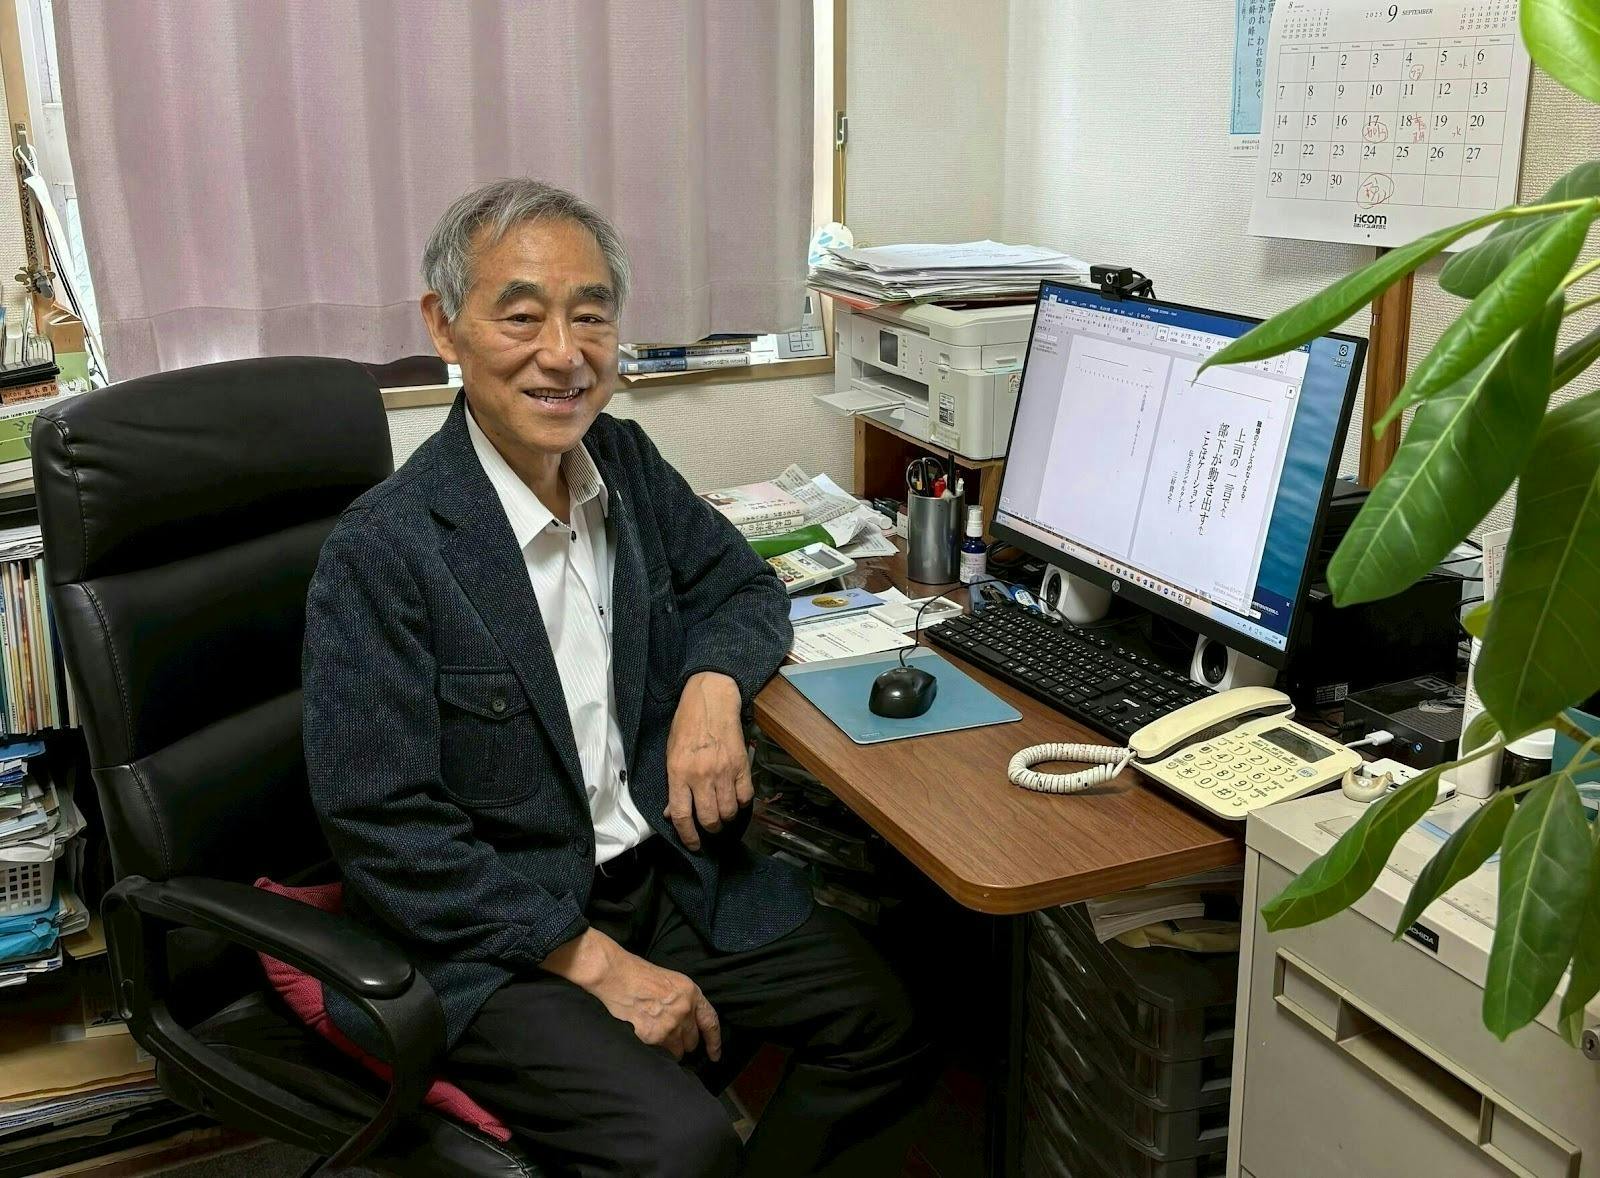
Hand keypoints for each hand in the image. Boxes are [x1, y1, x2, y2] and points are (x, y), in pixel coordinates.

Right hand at [542, 928, 720, 1059]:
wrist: (617, 975)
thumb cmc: (640, 975)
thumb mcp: (672, 982)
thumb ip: (685, 1002)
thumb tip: (689, 1023)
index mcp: (692, 993)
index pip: (711, 1022)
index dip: (714, 1042)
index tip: (714, 1055)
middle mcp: (685, 1010)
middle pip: (693, 1040)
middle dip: (684, 1041)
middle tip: (670, 1034)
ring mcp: (670, 1024)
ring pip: (677, 1051)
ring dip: (669, 1048)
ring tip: (655, 1034)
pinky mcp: (653, 1036)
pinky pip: (660, 1054)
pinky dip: (654, 1050)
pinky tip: (645, 1036)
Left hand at [664, 672, 751, 850]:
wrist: (712, 700)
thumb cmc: (687, 725)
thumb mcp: (671, 754)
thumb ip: (673, 785)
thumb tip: (673, 812)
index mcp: (678, 773)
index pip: (682, 816)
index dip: (687, 836)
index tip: (693, 844)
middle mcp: (701, 776)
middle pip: (709, 818)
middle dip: (710, 828)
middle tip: (710, 825)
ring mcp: (724, 772)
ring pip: (728, 812)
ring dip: (726, 817)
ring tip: (722, 812)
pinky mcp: (742, 766)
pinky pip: (745, 797)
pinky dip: (741, 803)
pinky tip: (735, 797)